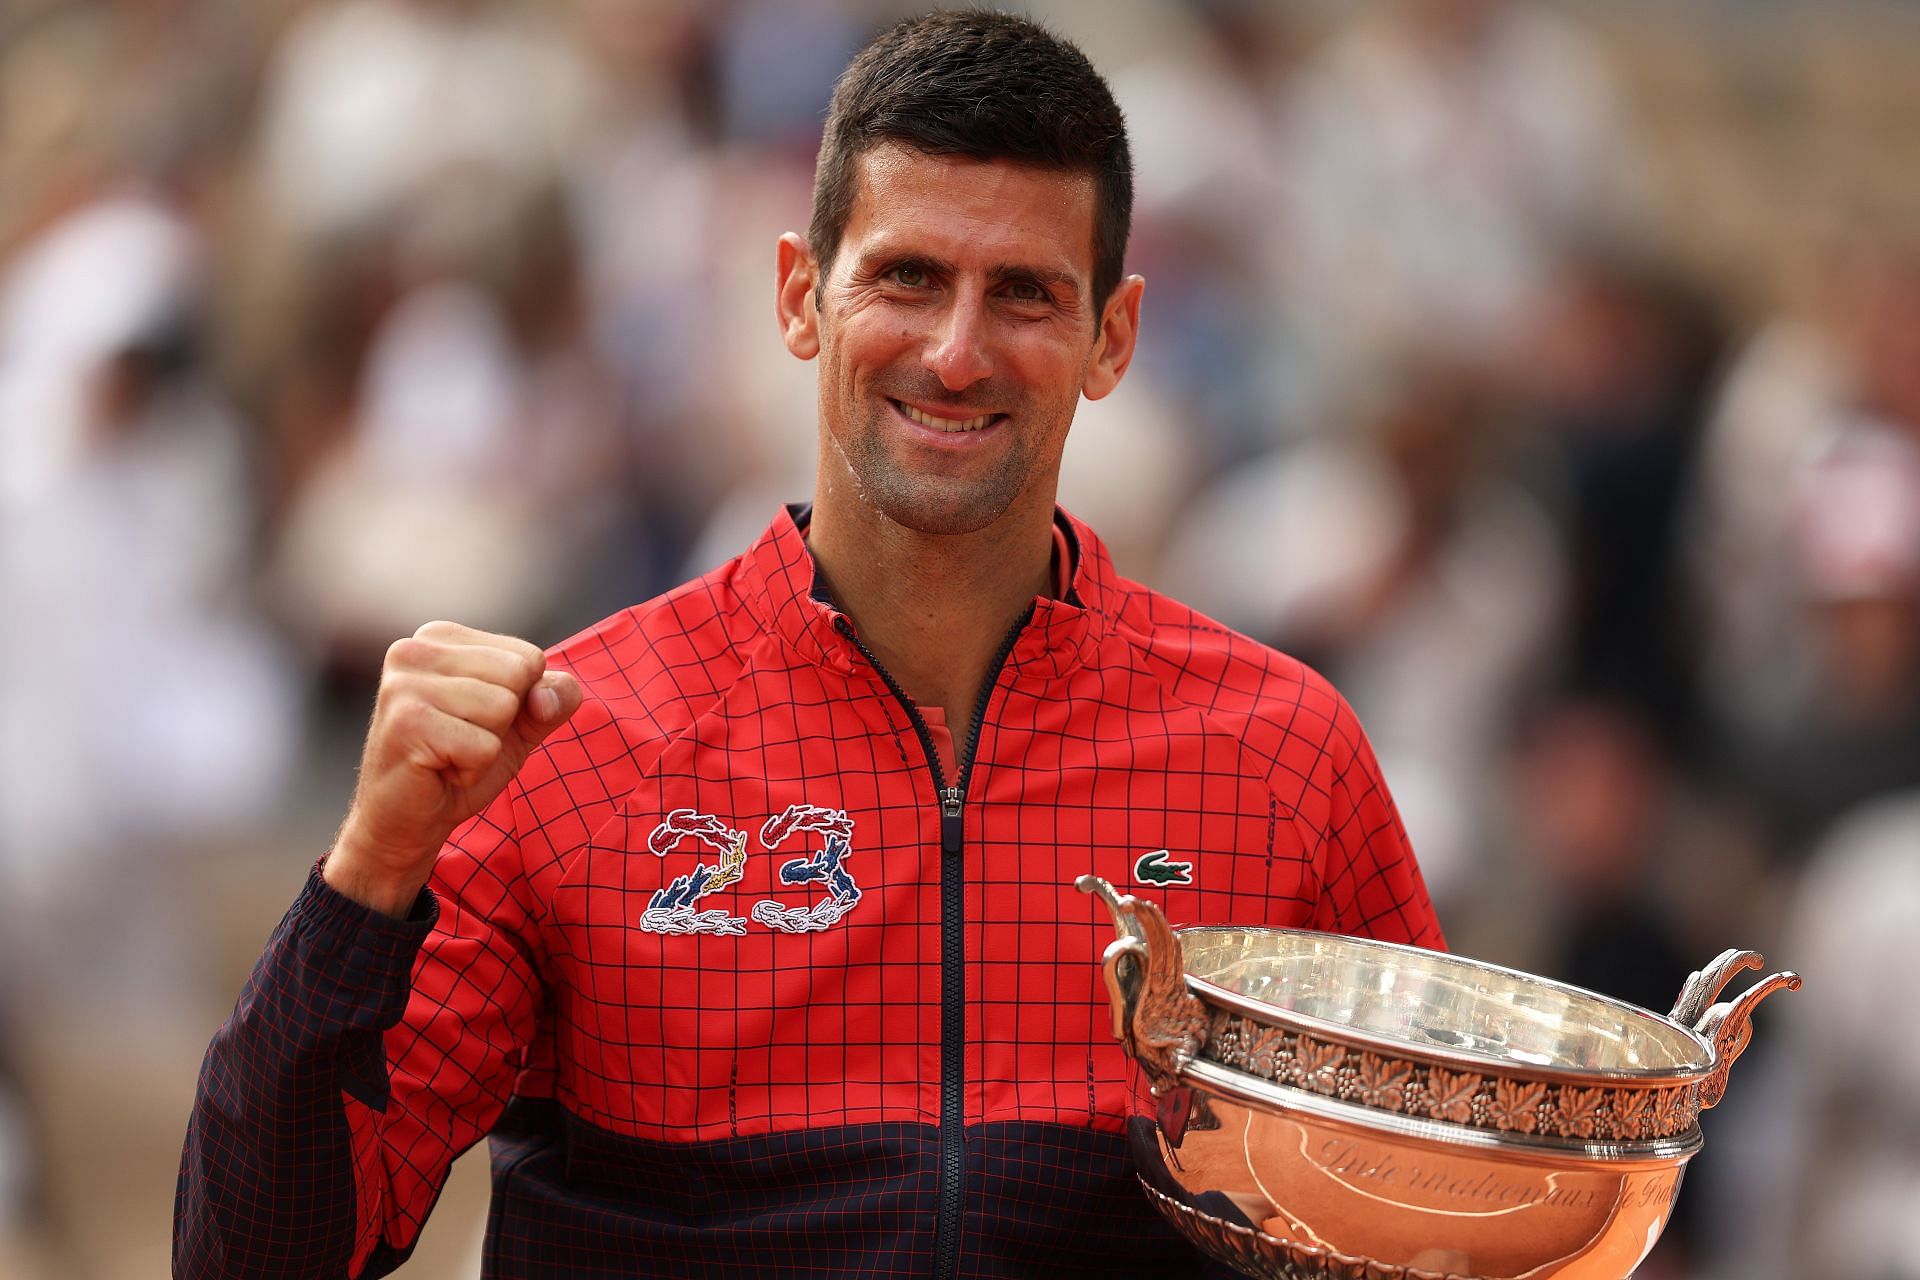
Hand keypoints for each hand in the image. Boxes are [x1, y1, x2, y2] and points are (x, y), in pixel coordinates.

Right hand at [325, 621, 582, 916]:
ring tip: (448, 755)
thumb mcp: (521, 723)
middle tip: (460, 742)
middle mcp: (413, 649)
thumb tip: (545, 696)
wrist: (406, 821)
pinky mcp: (406, 724)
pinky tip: (439, 770)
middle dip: (503, 723)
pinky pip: (484, 746)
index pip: (528, 657)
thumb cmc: (459, 763)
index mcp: (440, 637)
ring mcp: (404, 684)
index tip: (473, 721)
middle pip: (518, 677)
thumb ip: (554, 697)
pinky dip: (472, 769)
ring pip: (502, 709)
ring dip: (486, 747)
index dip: (518, 702)